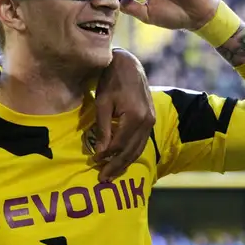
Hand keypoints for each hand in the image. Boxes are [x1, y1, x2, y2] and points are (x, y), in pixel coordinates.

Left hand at [92, 48, 155, 182]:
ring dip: (125, 163)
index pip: (119, 145)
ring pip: (138, 149)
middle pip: (131, 151)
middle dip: (116, 166)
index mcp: (135, 117)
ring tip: (112, 175)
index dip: (106, 155)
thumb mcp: (103, 103)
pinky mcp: (151, 119)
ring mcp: (151, 121)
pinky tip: (122, 160)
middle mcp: (147, 122)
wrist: (128, 64)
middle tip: (103, 179)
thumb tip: (101, 153)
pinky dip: (132, 153)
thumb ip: (103, 129)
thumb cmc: (111, 81)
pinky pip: (142, 142)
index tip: (93, 161)